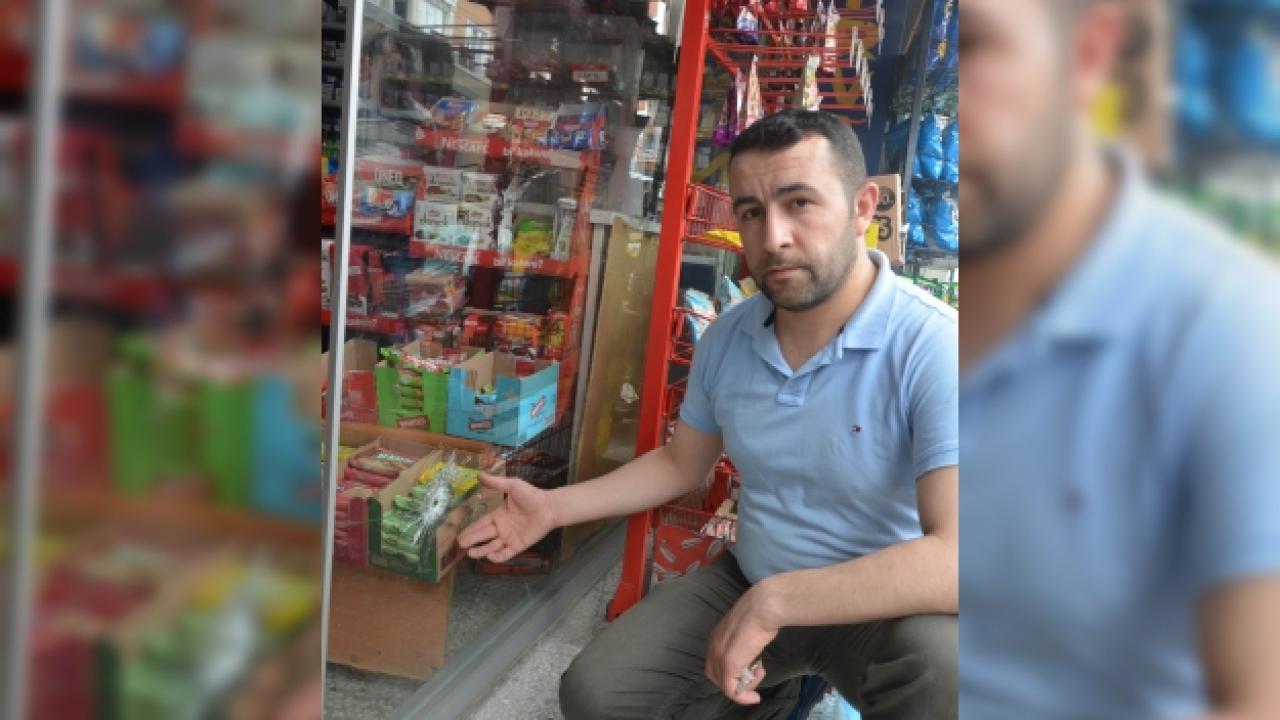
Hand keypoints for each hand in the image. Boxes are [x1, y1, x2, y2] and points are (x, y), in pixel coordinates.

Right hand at [456, 472, 557, 562]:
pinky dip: (497, 557)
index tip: (459, 535)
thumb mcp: (512, 485)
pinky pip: (506, 553)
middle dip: (471, 540)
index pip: (481, 524)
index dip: (470, 529)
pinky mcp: (519, 545)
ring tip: (470, 553)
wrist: (549, 507)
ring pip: (492, 546)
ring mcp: (510, 537)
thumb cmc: (531, 495)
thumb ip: (496, 483)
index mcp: (498, 515)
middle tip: (460, 544)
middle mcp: (502, 528)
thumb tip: (479, 475)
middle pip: (483, 535)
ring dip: (481, 550)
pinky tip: (489, 556)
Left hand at [705, 583, 782, 704]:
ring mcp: (719, 655)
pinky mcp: (729, 664)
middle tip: (754, 676)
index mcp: (717, 636)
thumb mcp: (748, 628)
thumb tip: (751, 645)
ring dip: (743, 687)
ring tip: (759, 676)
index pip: (716, 662)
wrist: (763, 607)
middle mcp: (713, 646)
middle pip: (716, 675)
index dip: (731, 670)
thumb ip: (744, 640)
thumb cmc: (761, 612)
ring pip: (724, 684)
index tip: (751, 669)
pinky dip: (742, 697)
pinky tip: (755, 697)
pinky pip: (731, 690)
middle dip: (735, 681)